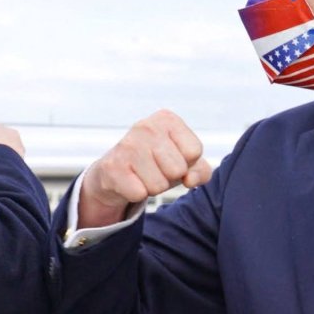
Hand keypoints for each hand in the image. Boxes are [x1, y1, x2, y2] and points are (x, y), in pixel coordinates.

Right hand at [77, 110, 212, 227]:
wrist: (116, 172)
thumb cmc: (156, 164)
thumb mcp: (185, 163)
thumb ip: (201, 171)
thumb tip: (190, 180)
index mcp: (167, 119)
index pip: (194, 151)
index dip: (186, 163)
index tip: (171, 158)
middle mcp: (146, 126)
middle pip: (178, 170)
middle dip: (169, 177)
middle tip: (155, 169)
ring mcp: (127, 145)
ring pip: (159, 185)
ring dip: (152, 187)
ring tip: (142, 175)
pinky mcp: (112, 166)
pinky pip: (139, 194)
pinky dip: (136, 194)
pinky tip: (129, 181)